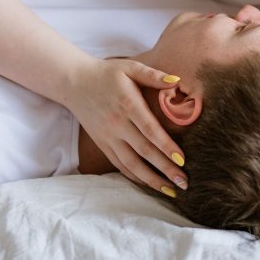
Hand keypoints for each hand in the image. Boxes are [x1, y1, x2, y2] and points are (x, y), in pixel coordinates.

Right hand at [67, 58, 187, 194]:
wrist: (74, 82)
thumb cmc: (107, 73)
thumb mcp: (129, 68)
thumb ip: (153, 75)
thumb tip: (177, 81)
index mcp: (127, 104)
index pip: (150, 130)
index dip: (166, 146)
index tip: (182, 160)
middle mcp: (117, 124)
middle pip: (144, 151)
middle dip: (165, 169)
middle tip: (185, 183)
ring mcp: (108, 137)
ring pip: (131, 164)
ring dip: (151, 180)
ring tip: (170, 191)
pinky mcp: (102, 144)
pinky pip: (119, 164)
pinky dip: (135, 176)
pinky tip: (149, 184)